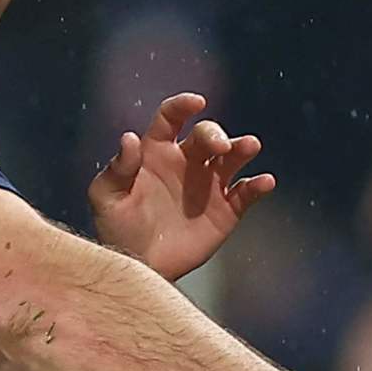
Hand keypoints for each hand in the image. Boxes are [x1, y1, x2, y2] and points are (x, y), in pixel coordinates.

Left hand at [87, 92, 273, 282]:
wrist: (138, 268)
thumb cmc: (117, 230)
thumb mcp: (106, 197)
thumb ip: (117, 168)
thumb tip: (129, 138)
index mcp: (156, 151)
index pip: (171, 118)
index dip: (183, 106)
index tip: (195, 102)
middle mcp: (186, 162)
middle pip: (207, 135)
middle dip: (215, 135)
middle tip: (219, 147)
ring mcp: (208, 185)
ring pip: (232, 158)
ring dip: (242, 148)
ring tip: (250, 146)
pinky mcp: (225, 210)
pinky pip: (246, 193)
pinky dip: (258, 186)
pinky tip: (265, 182)